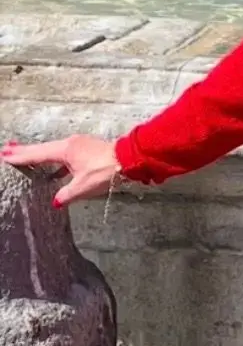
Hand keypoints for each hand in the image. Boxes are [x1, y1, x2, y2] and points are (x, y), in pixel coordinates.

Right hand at [1, 136, 120, 207]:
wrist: (126, 159)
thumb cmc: (104, 171)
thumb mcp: (82, 187)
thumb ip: (66, 195)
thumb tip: (55, 201)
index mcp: (66, 150)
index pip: (38, 154)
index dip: (21, 156)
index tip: (5, 154)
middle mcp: (69, 143)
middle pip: (42, 148)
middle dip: (24, 150)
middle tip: (6, 149)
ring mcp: (77, 145)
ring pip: (51, 150)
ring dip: (37, 153)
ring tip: (22, 155)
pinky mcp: (84, 149)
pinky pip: (61, 154)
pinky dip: (52, 159)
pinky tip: (50, 169)